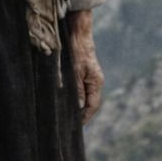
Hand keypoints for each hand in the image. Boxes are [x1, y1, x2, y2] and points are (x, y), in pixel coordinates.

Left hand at [69, 10, 102, 124]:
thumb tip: (77, 108)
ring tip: (65, 117)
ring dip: (76, 107)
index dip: (84, 118)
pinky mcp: (83, 75)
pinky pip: (80, 91)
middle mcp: (95, 82)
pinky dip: (74, 98)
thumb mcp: (75, 71)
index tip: (74, 127)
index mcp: (96, 83)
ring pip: (84, 98)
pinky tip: (65, 102)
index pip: (92, 106)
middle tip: (68, 126)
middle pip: (89, 104)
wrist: (78, 34)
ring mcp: (89, 79)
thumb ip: (76, 90)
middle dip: (80, 115)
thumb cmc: (77, 50)